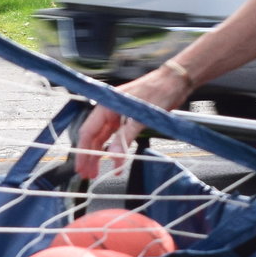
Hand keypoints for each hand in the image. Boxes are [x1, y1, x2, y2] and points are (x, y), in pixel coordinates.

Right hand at [74, 61, 191, 177]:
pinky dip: (115, 149)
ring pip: (104, 139)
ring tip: (97, 171)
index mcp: (106, 106)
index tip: (81, 167)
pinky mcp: (128, 120)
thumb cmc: (157, 91)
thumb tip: (113, 157)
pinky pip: (117, 137)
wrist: (174, 82)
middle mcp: (109, 111)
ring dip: (100, 155)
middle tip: (88, 175)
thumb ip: (125, 138)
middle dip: (90, 156)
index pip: (88, 131)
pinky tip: (116, 160)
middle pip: (94, 137)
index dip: (83, 150)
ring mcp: (118, 116)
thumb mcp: (140, 117)